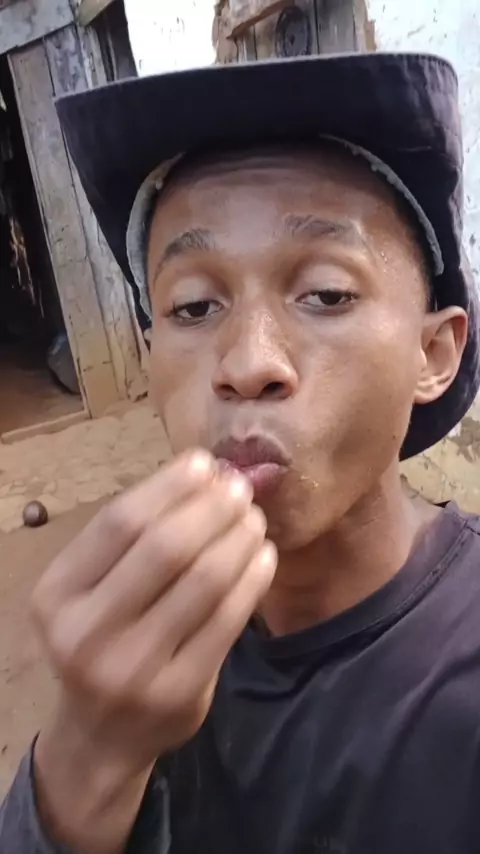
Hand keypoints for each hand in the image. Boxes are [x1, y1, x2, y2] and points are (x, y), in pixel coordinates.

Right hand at [31, 450, 276, 853]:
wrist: (103, 731)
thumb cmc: (103, 639)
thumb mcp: (92, 590)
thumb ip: (133, 540)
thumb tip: (203, 474)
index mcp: (58, 594)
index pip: (120, 522)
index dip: (169, 485)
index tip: (205, 463)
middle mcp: (86, 632)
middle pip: (165, 547)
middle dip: (212, 508)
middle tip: (241, 489)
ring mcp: (133, 667)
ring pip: (203, 581)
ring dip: (238, 539)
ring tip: (254, 520)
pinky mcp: (179, 692)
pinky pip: (228, 621)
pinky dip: (253, 580)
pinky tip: (263, 557)